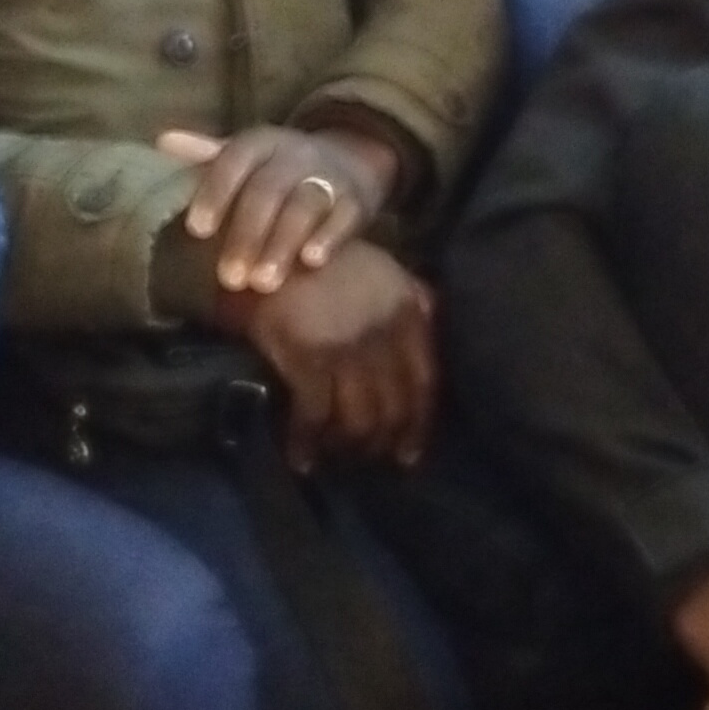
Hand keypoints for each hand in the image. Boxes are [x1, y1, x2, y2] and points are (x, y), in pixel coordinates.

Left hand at [159, 123, 399, 297]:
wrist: (348, 160)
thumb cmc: (277, 170)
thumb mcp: (245, 157)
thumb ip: (206, 157)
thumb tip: (162, 141)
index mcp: (260, 143)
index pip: (233, 160)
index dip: (215, 192)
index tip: (197, 230)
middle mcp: (294, 155)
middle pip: (268, 190)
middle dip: (247, 234)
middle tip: (229, 279)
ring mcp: (328, 176)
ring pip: (304, 205)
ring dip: (282, 243)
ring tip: (263, 284)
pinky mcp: (356, 200)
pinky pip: (344, 216)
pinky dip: (329, 237)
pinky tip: (311, 262)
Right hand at [213, 240, 436, 468]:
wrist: (275, 250)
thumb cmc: (331, 261)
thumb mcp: (386, 271)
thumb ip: (414, 299)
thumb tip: (433, 328)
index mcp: (408, 316)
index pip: (425, 382)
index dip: (419, 424)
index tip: (410, 453)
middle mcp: (384, 337)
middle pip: (393, 408)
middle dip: (382, 441)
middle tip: (368, 459)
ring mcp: (347, 351)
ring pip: (359, 420)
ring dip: (348, 447)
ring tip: (337, 456)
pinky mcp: (308, 360)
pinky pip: (314, 416)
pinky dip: (307, 443)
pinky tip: (301, 459)